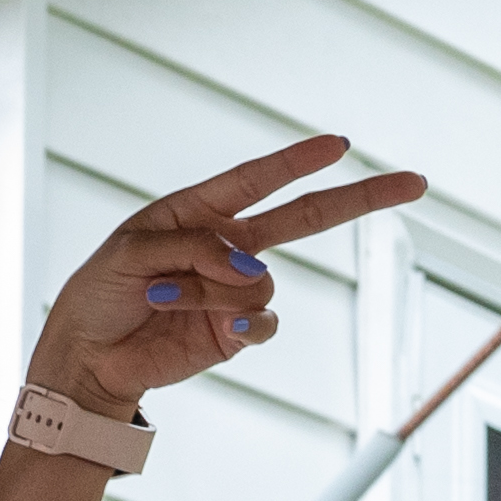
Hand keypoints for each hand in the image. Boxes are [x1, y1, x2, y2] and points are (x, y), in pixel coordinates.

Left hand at [22, 137, 427, 424]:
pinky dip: (242, 321)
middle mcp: (227, 245)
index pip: (258, 179)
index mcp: (199, 211)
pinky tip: (218, 325)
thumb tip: (252, 265)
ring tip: (164, 299)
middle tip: (414, 183)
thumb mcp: (131, 252)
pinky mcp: (237, 332)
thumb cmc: (99, 293)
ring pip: (260, 280)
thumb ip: (192, 247)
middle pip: (307, 216)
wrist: (87, 357)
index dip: (299, 160)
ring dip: (213, 289)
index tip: (340, 144)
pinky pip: (263, 320)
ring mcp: (236, 289)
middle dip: (360, 199)